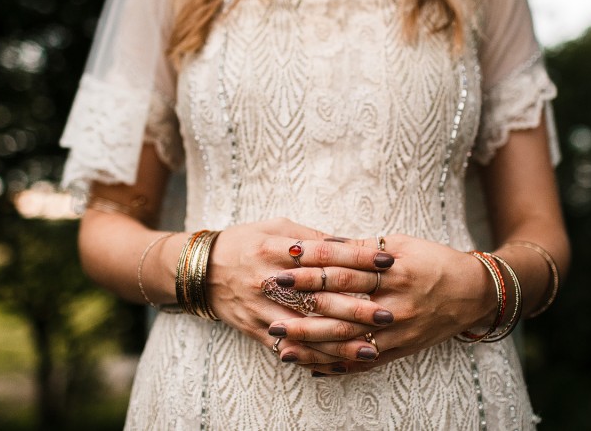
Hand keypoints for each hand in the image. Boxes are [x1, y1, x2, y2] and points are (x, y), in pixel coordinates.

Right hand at [206, 218, 396, 363]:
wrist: (201, 271)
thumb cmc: (245, 242)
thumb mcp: (276, 227)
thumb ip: (312, 237)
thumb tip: (351, 244)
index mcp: (275, 248)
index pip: (324, 253)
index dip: (358, 257)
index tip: (387, 261)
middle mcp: (269, 279)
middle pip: (319, 296)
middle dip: (357, 307)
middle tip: (388, 313)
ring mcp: (262, 308)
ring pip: (306, 330)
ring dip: (341, 342)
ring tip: (373, 348)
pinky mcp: (256, 330)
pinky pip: (289, 348)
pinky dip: (316, 358)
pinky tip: (340, 364)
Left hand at [265, 234, 496, 373]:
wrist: (473, 293)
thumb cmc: (434, 261)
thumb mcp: (402, 244)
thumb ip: (362, 247)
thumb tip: (322, 244)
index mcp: (396, 271)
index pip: (346, 267)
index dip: (314, 263)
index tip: (284, 261)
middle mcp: (396, 303)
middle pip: (341, 307)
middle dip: (302, 305)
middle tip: (269, 304)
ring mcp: (398, 332)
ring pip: (347, 341)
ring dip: (311, 343)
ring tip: (279, 342)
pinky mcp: (400, 350)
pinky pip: (362, 362)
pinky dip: (334, 365)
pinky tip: (308, 366)